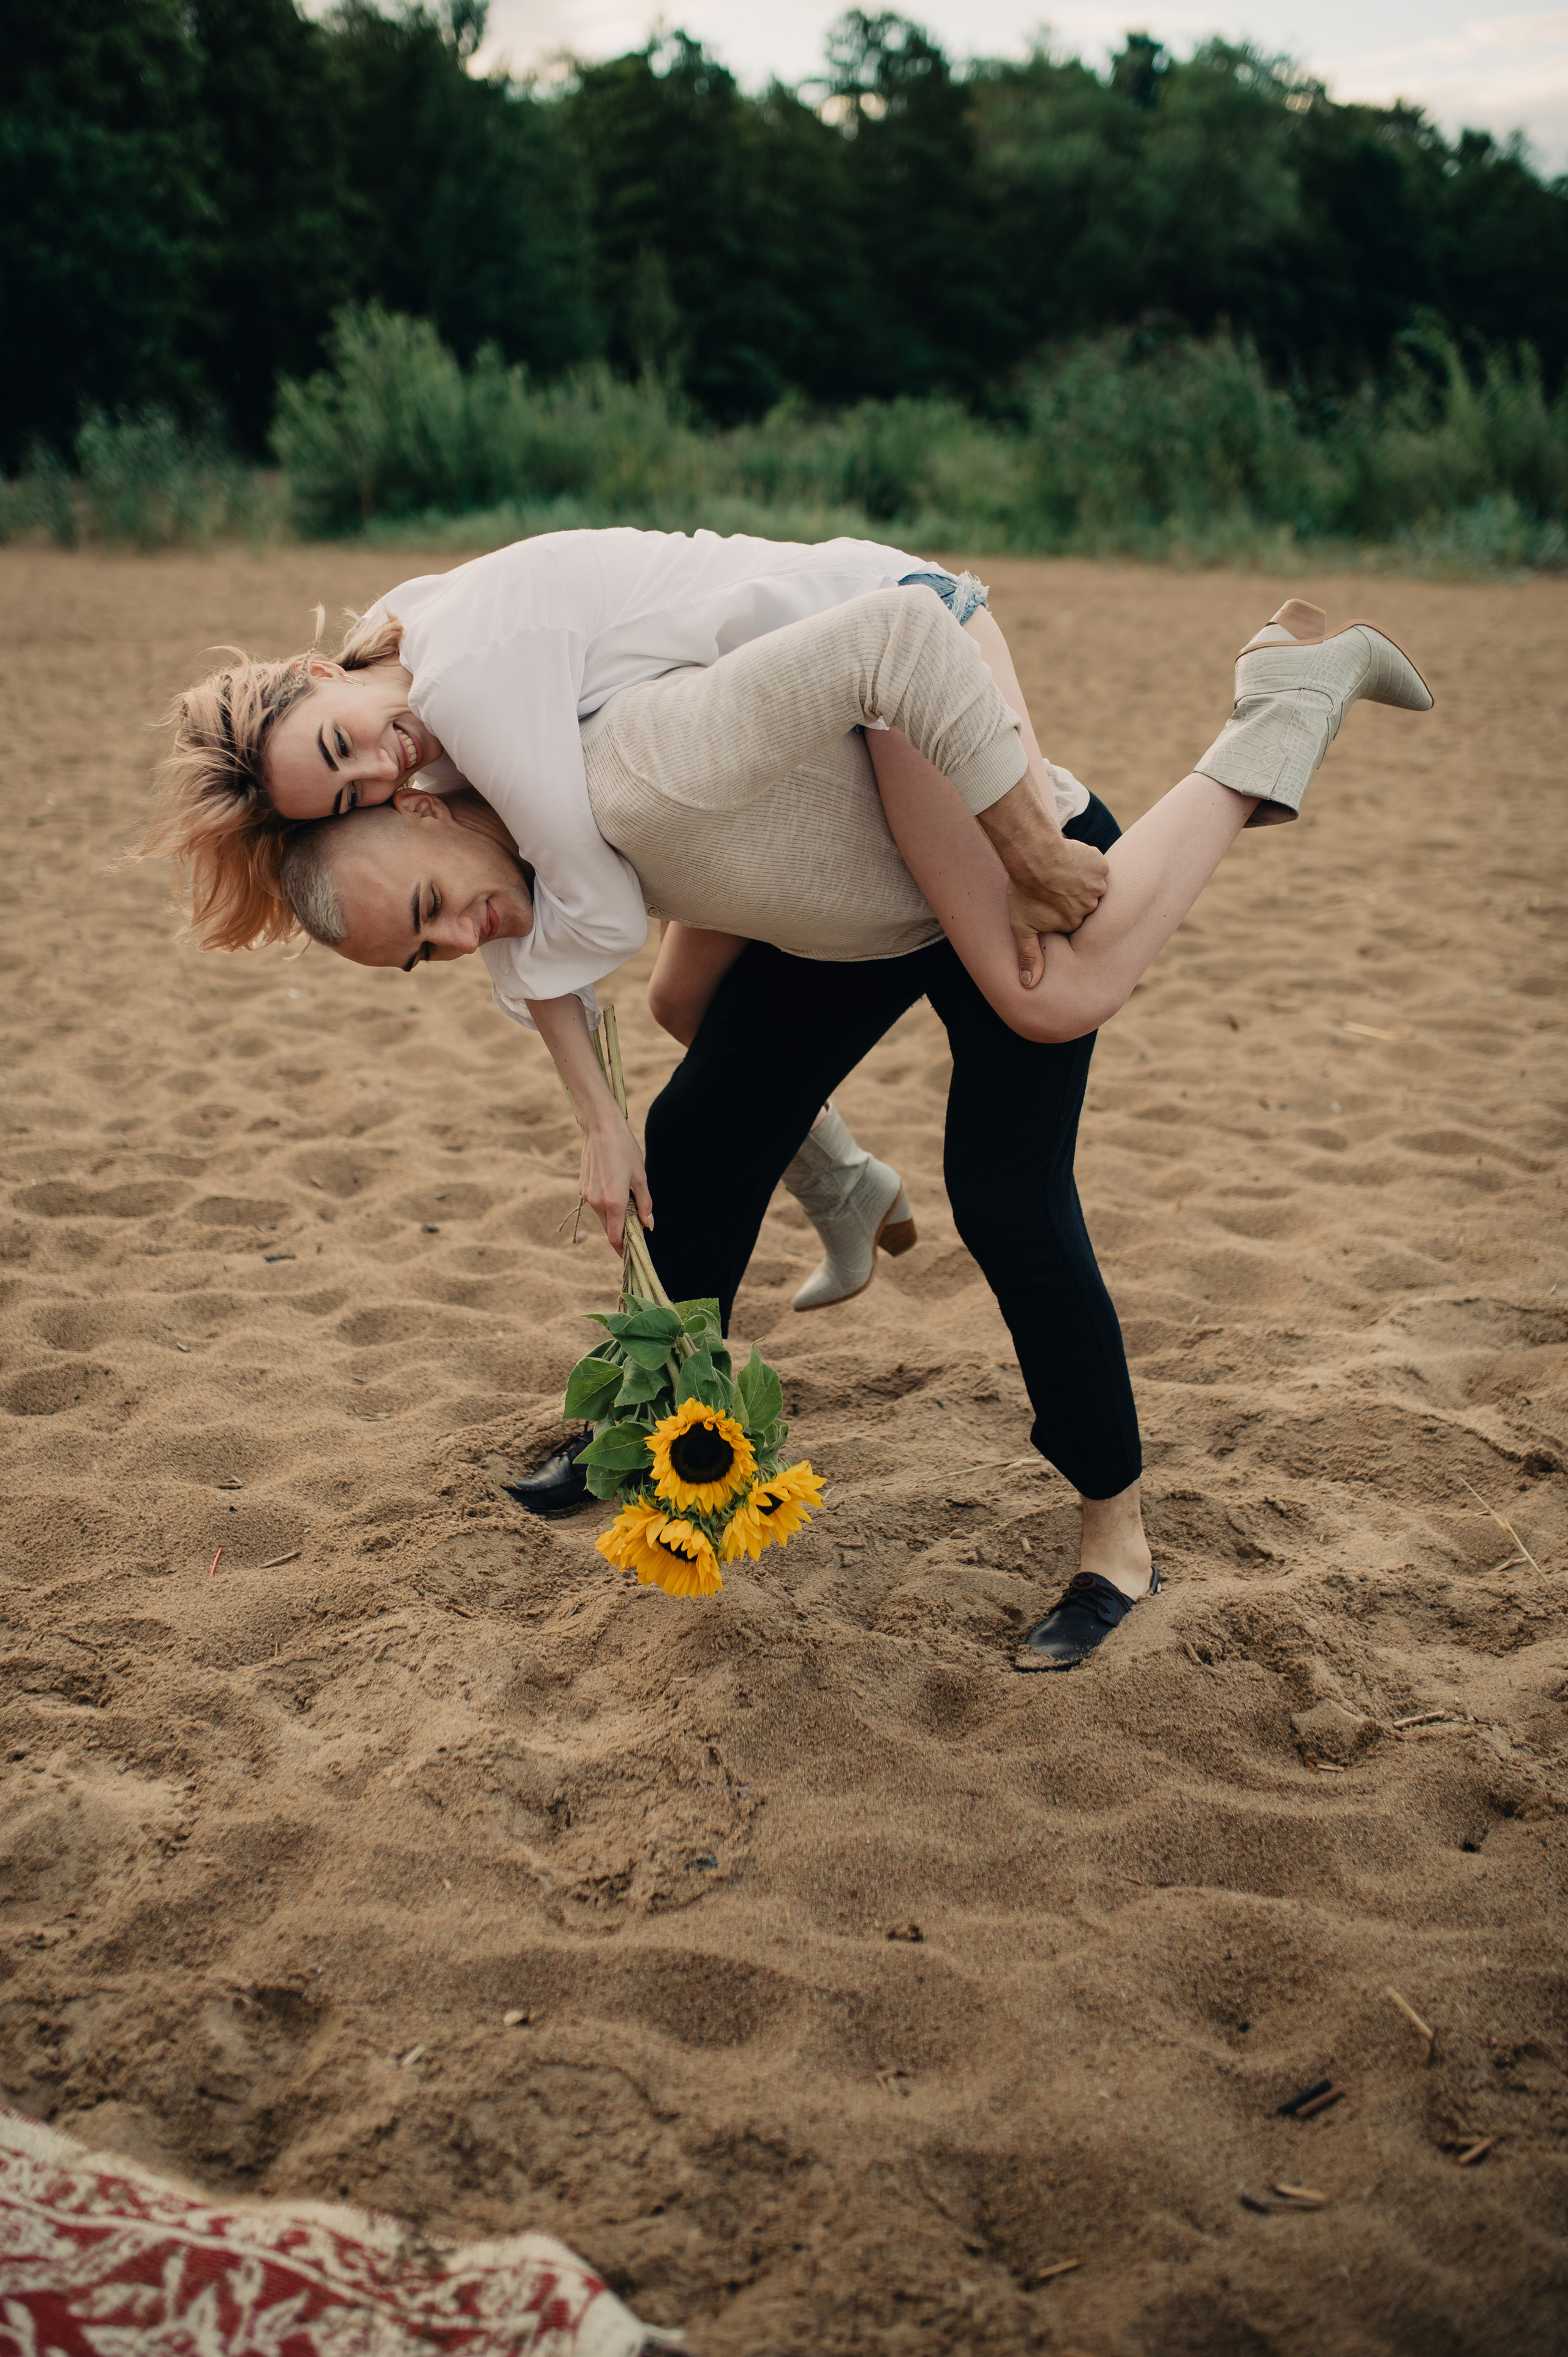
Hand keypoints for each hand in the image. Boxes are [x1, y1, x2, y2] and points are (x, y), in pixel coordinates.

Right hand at [577, 1111, 652, 1253]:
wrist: (601, 1129)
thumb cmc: (625, 1150)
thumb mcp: (641, 1177)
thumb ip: (645, 1204)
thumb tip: (649, 1225)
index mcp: (614, 1202)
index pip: (615, 1238)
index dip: (622, 1249)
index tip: (630, 1253)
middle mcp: (596, 1202)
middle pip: (608, 1229)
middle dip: (620, 1232)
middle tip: (635, 1226)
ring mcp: (587, 1195)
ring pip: (601, 1215)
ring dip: (613, 1215)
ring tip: (627, 1199)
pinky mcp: (582, 1187)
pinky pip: (595, 1203)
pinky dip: (605, 1203)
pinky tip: (613, 1185)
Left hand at [1003, 838, 1109, 986]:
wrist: (1034, 856)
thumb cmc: (1025, 891)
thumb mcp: (1021, 927)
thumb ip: (1029, 955)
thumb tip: (1029, 985)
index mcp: (1074, 925)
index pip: (1072, 919)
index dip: (1059, 908)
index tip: (1049, 899)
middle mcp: (1090, 909)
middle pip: (1084, 903)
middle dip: (1070, 894)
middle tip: (1053, 883)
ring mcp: (1097, 888)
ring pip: (1091, 885)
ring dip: (1079, 878)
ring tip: (1060, 871)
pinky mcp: (1100, 867)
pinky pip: (1097, 866)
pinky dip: (1086, 862)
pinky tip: (1071, 860)